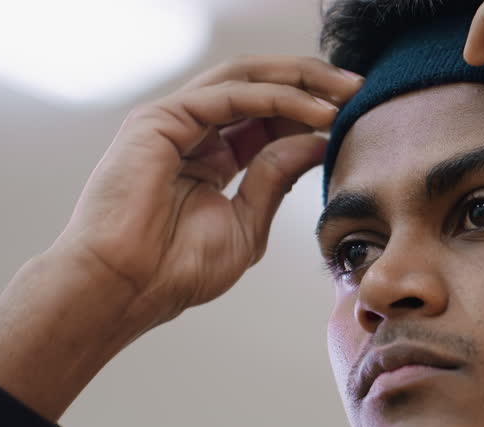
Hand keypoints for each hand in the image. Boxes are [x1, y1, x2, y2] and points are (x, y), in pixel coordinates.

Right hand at [0, 57, 362, 421]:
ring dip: (300, 81)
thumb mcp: (247, 224)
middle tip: (359, 89)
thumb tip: (318, 141)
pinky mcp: (161, 118)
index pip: (268, 117)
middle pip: (260, 87)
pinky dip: (277, 98)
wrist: (125, 289)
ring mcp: (174, 120)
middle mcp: (192, 130)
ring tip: (345, 93)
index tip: (355, 116)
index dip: (312, 111)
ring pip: (246, 79)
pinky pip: (229, 95)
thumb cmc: (174, 270)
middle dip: (313, 83)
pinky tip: (314, 113)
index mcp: (210, 156)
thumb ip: (277, 178)